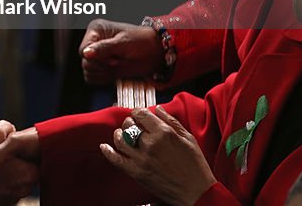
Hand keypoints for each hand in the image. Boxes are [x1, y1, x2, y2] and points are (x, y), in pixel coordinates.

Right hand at [0, 121, 35, 205]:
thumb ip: (7, 128)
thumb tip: (10, 129)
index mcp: (29, 173)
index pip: (37, 160)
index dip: (25, 151)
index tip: (13, 147)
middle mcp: (24, 190)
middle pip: (26, 172)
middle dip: (16, 164)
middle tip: (1, 156)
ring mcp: (12, 200)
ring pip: (13, 183)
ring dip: (6, 175)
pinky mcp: (0, 205)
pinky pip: (2, 192)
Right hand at [79, 19, 162, 83]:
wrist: (156, 54)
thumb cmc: (143, 42)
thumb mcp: (123, 43)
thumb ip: (103, 48)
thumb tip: (86, 53)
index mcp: (96, 30)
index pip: (83, 50)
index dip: (97, 57)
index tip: (113, 57)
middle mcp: (94, 42)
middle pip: (85, 62)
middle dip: (102, 65)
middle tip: (118, 60)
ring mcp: (98, 55)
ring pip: (88, 71)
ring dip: (103, 72)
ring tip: (117, 64)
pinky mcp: (102, 67)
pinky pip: (92, 78)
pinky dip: (103, 78)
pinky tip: (114, 72)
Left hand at [100, 106, 216, 205]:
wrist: (197, 193)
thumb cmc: (196, 166)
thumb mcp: (188, 139)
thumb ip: (171, 121)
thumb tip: (157, 108)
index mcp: (164, 133)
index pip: (141, 114)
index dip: (138, 112)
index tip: (139, 115)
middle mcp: (150, 143)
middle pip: (129, 125)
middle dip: (130, 123)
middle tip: (133, 126)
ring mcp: (141, 158)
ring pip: (120, 139)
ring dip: (119, 134)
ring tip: (121, 134)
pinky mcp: (136, 172)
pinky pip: (115, 159)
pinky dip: (107, 151)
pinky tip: (105, 146)